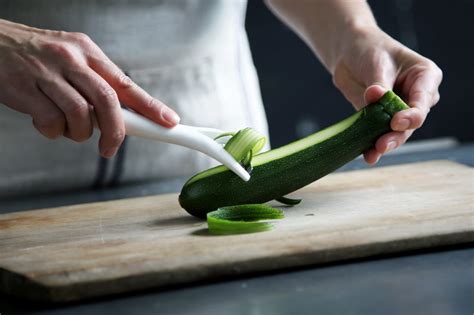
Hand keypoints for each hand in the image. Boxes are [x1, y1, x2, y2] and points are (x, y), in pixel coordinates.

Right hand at [0, 19, 179, 157]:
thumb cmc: (35, 57)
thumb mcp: (71, 59)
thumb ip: (95, 84)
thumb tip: (123, 115)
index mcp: (87, 52)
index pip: (126, 83)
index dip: (150, 106)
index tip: (168, 122)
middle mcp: (71, 60)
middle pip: (108, 101)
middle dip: (116, 131)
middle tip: (110, 148)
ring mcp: (47, 74)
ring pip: (81, 115)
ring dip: (78, 133)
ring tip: (66, 127)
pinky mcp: (24, 89)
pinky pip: (51, 122)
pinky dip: (52, 131)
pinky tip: (44, 122)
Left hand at [332, 26, 442, 163]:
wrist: (349, 53)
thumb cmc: (370, 50)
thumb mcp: (377, 63)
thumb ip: (378, 84)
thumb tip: (375, 96)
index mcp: (425, 77)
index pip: (422, 101)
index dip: (411, 115)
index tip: (396, 122)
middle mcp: (417, 97)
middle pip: (411, 122)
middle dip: (397, 135)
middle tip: (382, 144)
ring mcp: (399, 110)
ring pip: (397, 132)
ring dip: (385, 144)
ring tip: (373, 153)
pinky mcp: (380, 119)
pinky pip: (378, 134)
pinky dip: (372, 145)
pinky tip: (367, 155)